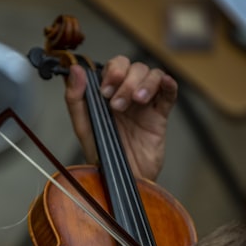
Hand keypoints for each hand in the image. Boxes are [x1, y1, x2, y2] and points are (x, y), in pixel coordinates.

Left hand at [64, 55, 177, 181]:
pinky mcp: (160, 116)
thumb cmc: (101, 154)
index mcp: (109, 94)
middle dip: (127, 80)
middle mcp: (127, 95)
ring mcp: (145, 104)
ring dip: (144, 83)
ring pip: (153, 75)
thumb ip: (75, 98)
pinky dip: (169, 84)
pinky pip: (170, 93)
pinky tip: (165, 84)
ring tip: (136, 102)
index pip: (116, 66)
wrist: (120, 179)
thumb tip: (75, 70)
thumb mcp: (83, 126)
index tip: (105, 90)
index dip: (113, 71)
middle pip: (135, 67)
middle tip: (117, 104)